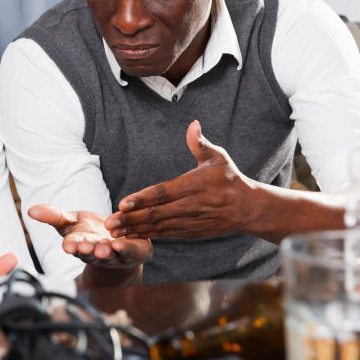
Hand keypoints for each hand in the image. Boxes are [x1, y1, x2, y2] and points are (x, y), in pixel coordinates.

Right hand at [28, 204, 150, 268]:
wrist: (117, 243)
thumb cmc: (91, 233)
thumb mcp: (71, 221)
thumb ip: (53, 216)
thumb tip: (31, 210)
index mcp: (79, 243)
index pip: (73, 245)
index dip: (71, 245)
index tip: (68, 245)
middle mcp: (95, 252)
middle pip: (90, 252)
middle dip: (87, 250)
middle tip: (85, 247)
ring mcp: (114, 255)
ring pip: (109, 255)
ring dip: (106, 252)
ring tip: (105, 249)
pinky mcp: (133, 252)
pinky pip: (129, 251)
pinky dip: (126, 248)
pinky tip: (122, 244)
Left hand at [104, 120, 256, 238]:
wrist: (249, 209)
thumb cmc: (230, 179)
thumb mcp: (219, 157)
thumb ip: (200, 143)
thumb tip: (193, 124)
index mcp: (195, 185)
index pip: (163, 193)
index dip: (142, 198)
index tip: (123, 202)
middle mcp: (191, 205)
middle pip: (156, 213)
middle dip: (131, 218)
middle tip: (110, 222)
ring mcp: (191, 221)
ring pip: (158, 226)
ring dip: (135, 229)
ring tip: (114, 232)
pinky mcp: (191, 232)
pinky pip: (166, 234)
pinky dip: (148, 235)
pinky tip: (131, 236)